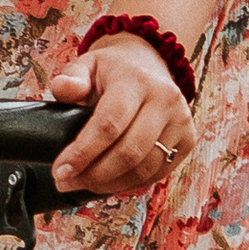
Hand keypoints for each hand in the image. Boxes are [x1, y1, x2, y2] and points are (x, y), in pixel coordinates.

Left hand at [45, 31, 194, 196]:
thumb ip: (71, 78)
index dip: (83, 152)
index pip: (109, 123)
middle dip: (93, 174)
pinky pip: (157, 173)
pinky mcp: (187, 140)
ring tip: (83, 184)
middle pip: (129, 152)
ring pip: (144, 169)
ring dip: (110, 184)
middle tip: (66, 182)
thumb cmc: (111, 70)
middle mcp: (165, 100)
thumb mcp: (87, 65)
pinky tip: (107, 183)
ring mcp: (181, 122)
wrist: (147, 65)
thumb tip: (61, 89)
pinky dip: (129, 184)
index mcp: (136, 80)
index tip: (61, 171)